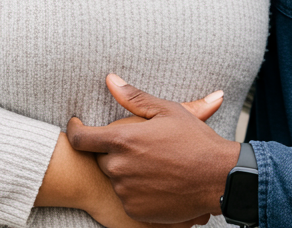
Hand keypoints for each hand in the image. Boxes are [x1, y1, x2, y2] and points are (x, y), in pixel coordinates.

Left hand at [67, 75, 239, 223]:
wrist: (216, 177)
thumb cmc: (193, 139)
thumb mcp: (166, 110)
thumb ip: (133, 98)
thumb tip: (110, 80)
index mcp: (123, 140)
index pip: (81, 139)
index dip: (74, 131)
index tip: (75, 126)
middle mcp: (119, 168)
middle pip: (101, 158)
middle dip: (112, 150)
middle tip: (137, 144)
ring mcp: (126, 192)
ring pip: (115, 177)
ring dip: (125, 169)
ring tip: (153, 162)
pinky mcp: (135, 211)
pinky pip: (126, 197)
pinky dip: (135, 188)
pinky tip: (157, 180)